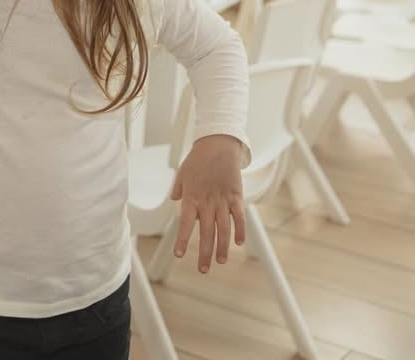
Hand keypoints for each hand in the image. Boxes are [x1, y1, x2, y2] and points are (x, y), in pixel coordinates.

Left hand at [170, 134, 245, 272]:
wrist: (218, 145)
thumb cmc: (198, 160)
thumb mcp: (182, 174)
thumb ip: (178, 189)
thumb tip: (175, 201)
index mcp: (191, 198)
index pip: (186, 224)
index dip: (183, 240)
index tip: (180, 255)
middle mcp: (207, 202)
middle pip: (206, 232)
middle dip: (204, 252)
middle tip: (203, 269)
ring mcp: (223, 200)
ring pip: (223, 228)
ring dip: (223, 246)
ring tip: (220, 261)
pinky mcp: (236, 196)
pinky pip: (239, 216)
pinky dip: (240, 230)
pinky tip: (239, 243)